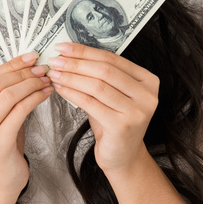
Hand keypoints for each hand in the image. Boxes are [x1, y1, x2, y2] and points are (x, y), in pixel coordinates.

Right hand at [0, 52, 51, 198]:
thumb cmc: (0, 147)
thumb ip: (0, 94)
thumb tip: (24, 63)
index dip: (10, 65)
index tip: (30, 57)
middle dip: (22, 73)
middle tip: (42, 68)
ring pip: (8, 96)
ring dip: (31, 84)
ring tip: (46, 80)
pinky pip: (20, 111)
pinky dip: (35, 98)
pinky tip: (46, 94)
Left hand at [47, 43, 159, 173]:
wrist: (122, 156)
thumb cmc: (114, 122)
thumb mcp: (113, 95)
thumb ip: (100, 75)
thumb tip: (70, 53)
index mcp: (148, 80)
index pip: (113, 59)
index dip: (85, 51)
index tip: (63, 47)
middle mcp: (147, 95)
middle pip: (105, 71)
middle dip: (76, 63)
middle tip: (55, 60)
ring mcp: (137, 111)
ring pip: (97, 86)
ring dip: (71, 78)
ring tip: (54, 73)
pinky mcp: (123, 126)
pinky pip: (91, 103)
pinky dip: (72, 93)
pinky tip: (60, 89)